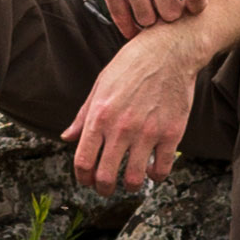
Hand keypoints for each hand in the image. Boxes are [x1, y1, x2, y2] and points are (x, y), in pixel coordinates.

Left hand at [67, 18, 200, 195]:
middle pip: (105, 176)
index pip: (83, 161)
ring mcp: (147, 132)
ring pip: (134, 179)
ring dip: (130, 186)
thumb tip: (67, 137)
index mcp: (100, 116)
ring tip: (131, 182)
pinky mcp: (171, 133)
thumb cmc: (132, 64)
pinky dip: (156, 176)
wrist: (169, 50)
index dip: (82, 178)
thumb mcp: (100, 85)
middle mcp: (121, 127)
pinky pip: (162, 169)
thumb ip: (83, 115)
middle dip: (103, 188)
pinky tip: (154, 170)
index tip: (86, 180)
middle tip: (106, 188)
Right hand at [78, 0, 231, 35]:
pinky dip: (130, 26)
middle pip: (171, 12)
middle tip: (170, 6)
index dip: (199, 6)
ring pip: (146, 19)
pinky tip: (134, 22)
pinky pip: (121, 18)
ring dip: (151, 19)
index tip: (194, 6)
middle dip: (172, 14)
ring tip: (151, 8)